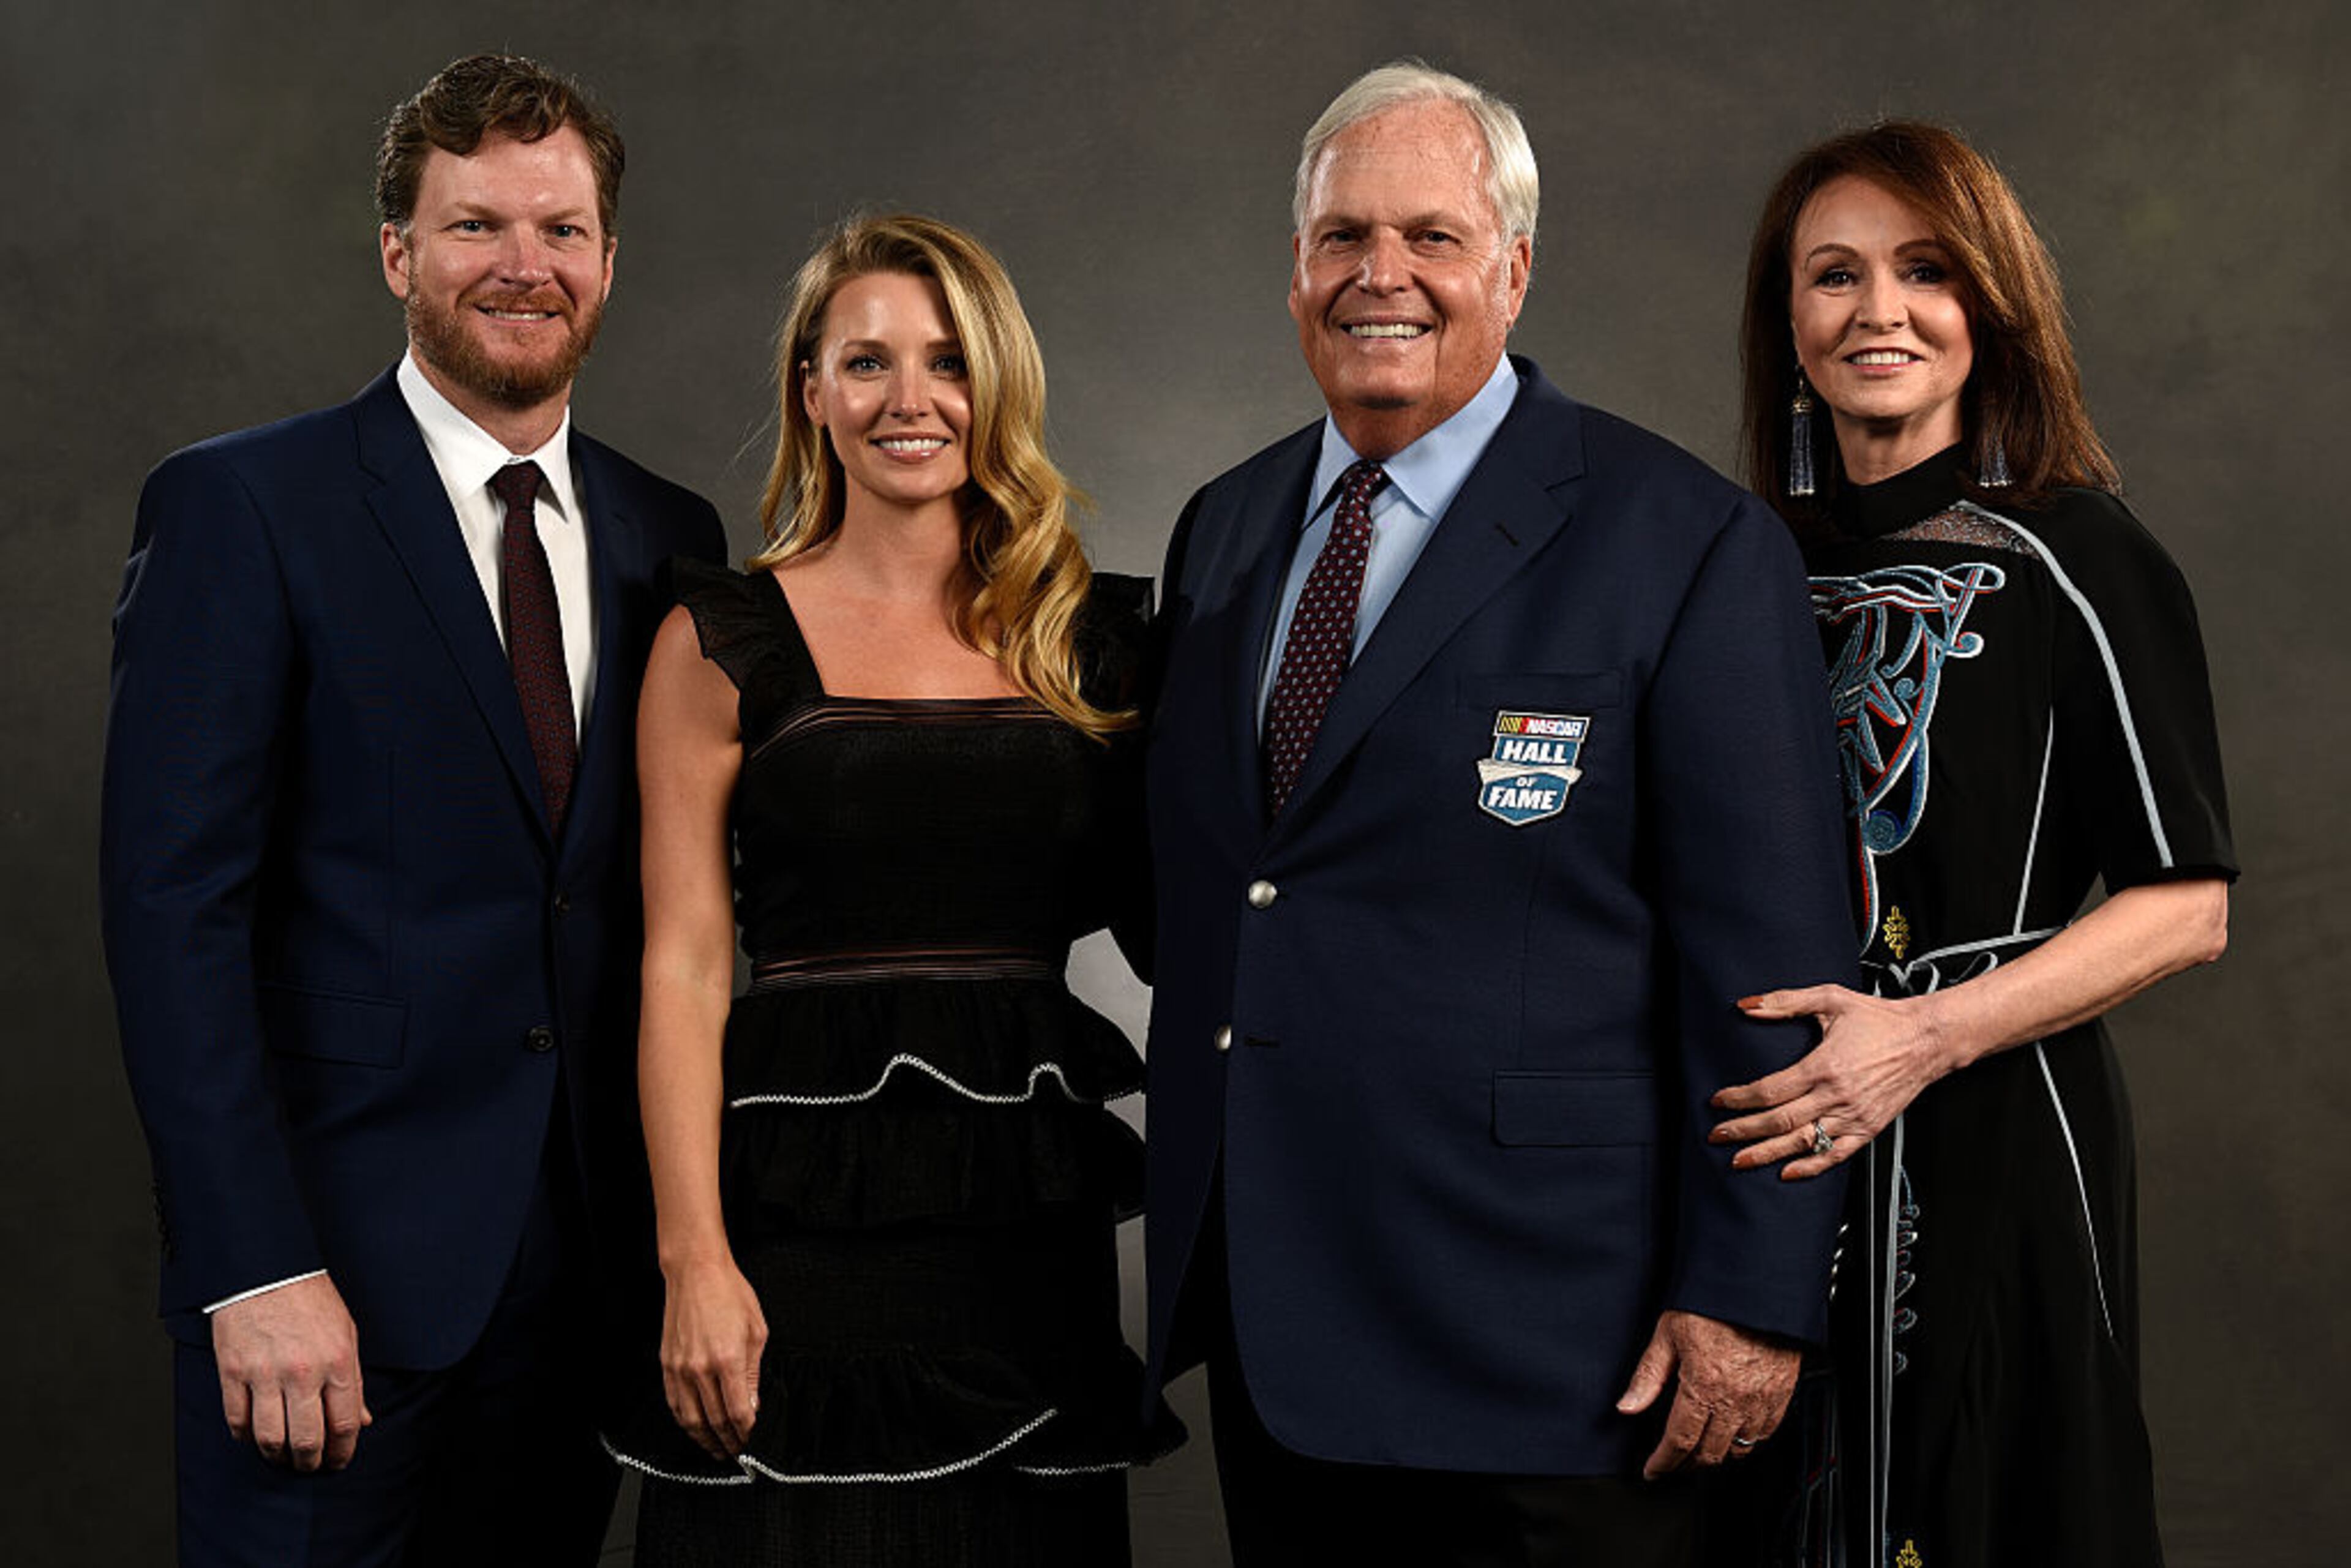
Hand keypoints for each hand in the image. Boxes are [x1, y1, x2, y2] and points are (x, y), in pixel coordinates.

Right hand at [210, 1273, 370, 1470]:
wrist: (267, 1270)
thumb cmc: (310, 1300)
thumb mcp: (346, 1335)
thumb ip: (353, 1381)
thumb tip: (361, 1421)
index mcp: (338, 1361)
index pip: (344, 1423)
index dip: (343, 1451)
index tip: (339, 1461)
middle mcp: (303, 1371)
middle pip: (307, 1439)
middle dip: (310, 1462)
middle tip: (310, 1466)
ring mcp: (265, 1373)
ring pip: (270, 1438)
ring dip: (278, 1456)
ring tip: (283, 1456)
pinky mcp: (233, 1372)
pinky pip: (238, 1420)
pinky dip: (246, 1436)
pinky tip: (254, 1436)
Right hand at [660, 1257, 767, 1458]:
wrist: (696, 1272)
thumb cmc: (730, 1294)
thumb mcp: (757, 1331)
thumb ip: (754, 1373)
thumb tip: (753, 1404)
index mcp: (728, 1359)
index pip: (739, 1412)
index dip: (747, 1434)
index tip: (753, 1442)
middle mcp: (701, 1368)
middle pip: (715, 1421)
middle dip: (729, 1443)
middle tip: (739, 1454)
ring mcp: (681, 1368)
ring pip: (691, 1419)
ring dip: (706, 1440)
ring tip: (718, 1450)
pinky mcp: (667, 1365)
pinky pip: (674, 1404)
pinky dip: (685, 1422)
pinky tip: (695, 1429)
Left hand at [1616, 1309, 1799, 1476]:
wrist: (1758, 1288)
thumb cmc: (1715, 1303)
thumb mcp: (1669, 1333)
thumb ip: (1648, 1374)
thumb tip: (1627, 1405)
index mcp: (1704, 1387)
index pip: (1680, 1441)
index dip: (1664, 1462)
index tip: (1653, 1470)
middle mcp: (1736, 1399)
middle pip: (1710, 1453)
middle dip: (1687, 1465)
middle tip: (1673, 1465)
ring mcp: (1762, 1400)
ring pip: (1740, 1449)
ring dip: (1717, 1457)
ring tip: (1700, 1454)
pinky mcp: (1782, 1394)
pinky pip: (1766, 1434)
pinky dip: (1748, 1443)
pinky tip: (1735, 1437)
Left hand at [1709, 984, 1950, 1178]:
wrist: (1928, 1039)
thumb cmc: (1881, 1019)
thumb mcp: (1830, 999)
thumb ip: (1785, 1001)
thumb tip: (1747, 1005)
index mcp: (1824, 1066)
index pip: (1770, 1090)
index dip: (1740, 1099)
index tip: (1718, 1102)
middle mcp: (1837, 1095)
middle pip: (1781, 1121)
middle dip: (1744, 1131)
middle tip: (1717, 1137)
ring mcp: (1854, 1116)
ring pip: (1804, 1142)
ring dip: (1768, 1154)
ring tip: (1740, 1161)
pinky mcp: (1869, 1128)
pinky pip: (1836, 1155)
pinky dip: (1810, 1167)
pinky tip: (1787, 1172)